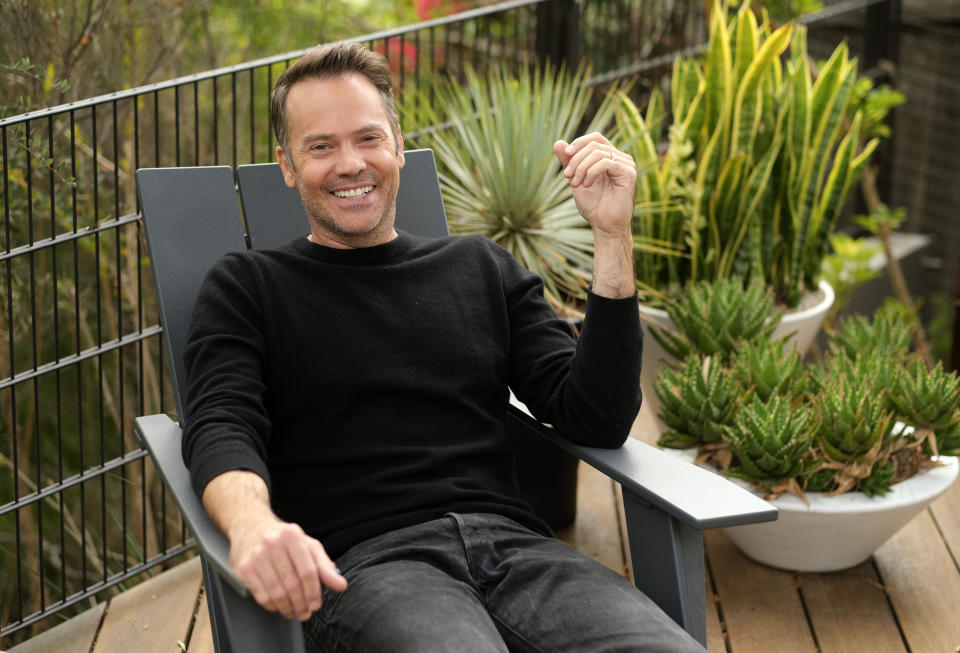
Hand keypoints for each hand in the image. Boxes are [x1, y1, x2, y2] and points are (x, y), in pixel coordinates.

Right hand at [229, 513, 347, 620]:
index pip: (308, 571)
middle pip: (292, 584)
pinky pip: (260, 594)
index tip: (316, 605)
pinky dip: (272, 605)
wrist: (250, 525)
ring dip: (287, 608)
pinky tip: (278, 607)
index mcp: (292, 535)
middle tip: (305, 614)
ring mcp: (256, 554)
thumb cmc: (284, 540)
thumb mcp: (308, 546)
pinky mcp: (243, 567)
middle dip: (301, 604)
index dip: (314, 592)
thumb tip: (341, 585)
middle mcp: (272, 542)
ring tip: (294, 613)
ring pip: (276, 592)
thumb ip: (324, 566)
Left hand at [553, 133, 635, 237]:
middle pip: (594, 145)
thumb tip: (558, 142)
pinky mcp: (628, 173)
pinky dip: (591, 172)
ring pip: (598, 153)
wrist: (604, 226)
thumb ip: (568, 162)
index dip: (579, 143)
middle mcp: (621, 158)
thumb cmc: (593, 205)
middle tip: (568, 177)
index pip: (595, 138)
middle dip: (576, 160)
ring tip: (576, 184)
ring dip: (581, 168)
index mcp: (610, 157)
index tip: (566, 156)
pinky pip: (606, 162)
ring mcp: (627, 165)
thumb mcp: (576, 179)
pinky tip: (587, 185)